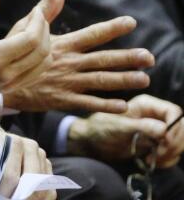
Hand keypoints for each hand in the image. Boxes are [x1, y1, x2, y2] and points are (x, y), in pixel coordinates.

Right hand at [0, 0, 57, 101]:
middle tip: (38, 15)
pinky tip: (31, 43)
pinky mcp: (8, 88)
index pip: (31, 40)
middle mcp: (4, 75)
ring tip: (35, 27)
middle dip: (44, 30)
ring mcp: (8, 84)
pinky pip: (36, 74)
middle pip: (42, 52)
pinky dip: (40, 57)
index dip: (39, 21)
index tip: (36, 9)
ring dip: (45, 44)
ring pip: (43, 64)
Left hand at [0, 122, 54, 199]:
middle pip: (31, 185)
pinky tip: (24, 199)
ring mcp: (40, 157)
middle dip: (20, 199)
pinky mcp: (45, 166)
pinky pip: (49, 190)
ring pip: (44, 190)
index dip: (3, 196)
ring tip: (13, 199)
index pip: (11, 178)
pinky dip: (39, 199)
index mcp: (13, 143)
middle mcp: (31, 148)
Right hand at [3, 16, 152, 112]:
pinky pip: (87, 102)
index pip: (91, 34)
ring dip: (123, 81)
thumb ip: (45, 11)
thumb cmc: (13, 51)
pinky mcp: (61, 99)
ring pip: (100, 82)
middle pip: (102, 60)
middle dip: (127, 58)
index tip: (131, 22)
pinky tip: (123, 106)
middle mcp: (67, 63)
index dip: (112, 28)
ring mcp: (66, 82)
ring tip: (144, 80)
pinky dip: (105, 105)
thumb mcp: (25, 29)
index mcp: (61, 45)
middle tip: (149, 57)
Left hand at [68, 95, 183, 167]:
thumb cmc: (100, 128)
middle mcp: (155, 115)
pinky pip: (172, 152)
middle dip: (175, 143)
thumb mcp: (118, 127)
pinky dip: (167, 160)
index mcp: (147, 104)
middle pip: (181, 128)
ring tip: (153, 159)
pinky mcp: (156, 143)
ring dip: (171, 153)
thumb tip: (164, 130)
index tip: (166, 141)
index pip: (174, 112)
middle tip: (160, 154)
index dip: (175, 127)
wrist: (93, 143)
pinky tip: (152, 162)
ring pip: (179, 141)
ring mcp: (157, 130)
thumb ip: (141, 127)